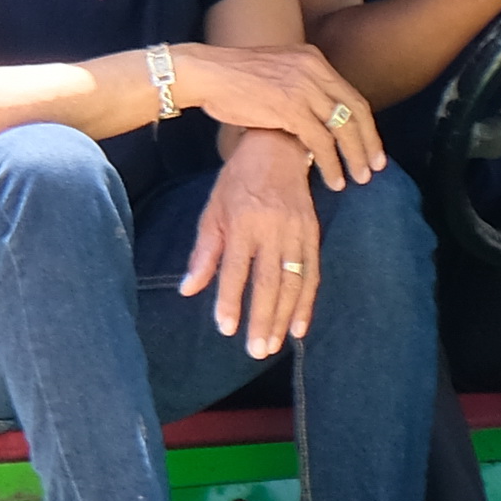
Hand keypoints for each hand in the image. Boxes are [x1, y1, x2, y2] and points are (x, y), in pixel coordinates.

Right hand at [164, 43, 385, 187]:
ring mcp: (304, 88)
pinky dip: (331, 164)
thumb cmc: (231, 78)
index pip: (351, 95)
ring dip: (355, 157)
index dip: (366, 125)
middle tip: (376, 166)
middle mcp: (314, 70)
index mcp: (313, 59)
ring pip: (344, 128)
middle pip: (356, 110)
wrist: (206, 73)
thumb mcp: (275, 72)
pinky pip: (322, 142)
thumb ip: (297, 87)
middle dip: (369, 143)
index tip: (372, 147)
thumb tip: (311, 116)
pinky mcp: (291, 108)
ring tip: (359, 178)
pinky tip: (334, 180)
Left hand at [182, 132, 320, 356]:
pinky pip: (312, 273)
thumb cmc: (237, 183)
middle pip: (269, 280)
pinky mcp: (313, 234)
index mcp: (243, 221)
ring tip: (274, 345)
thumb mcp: (213, 211)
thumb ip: (204, 253)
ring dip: (284, 317)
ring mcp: (297, 232)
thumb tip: (188, 290)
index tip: (226, 328)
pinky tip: (299, 327)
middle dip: (263, 318)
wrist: (278, 149)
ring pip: (293, 281)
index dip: (230, 299)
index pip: (236, 267)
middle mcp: (273, 228)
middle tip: (256, 350)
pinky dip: (307, 302)